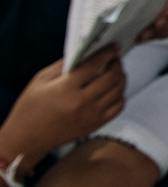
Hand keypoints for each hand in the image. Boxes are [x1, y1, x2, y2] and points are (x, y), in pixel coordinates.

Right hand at [0, 51, 125, 162]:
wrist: (26, 139)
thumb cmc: (30, 107)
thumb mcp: (40, 81)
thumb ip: (63, 65)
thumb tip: (86, 53)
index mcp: (65, 89)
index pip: (93, 66)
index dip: (106, 53)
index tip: (113, 47)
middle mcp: (81, 102)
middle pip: (111, 77)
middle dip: (117, 64)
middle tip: (116, 58)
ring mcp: (90, 115)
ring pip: (118, 91)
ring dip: (121, 78)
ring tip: (116, 71)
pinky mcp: (95, 125)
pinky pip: (118, 107)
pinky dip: (120, 95)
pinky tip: (114, 89)